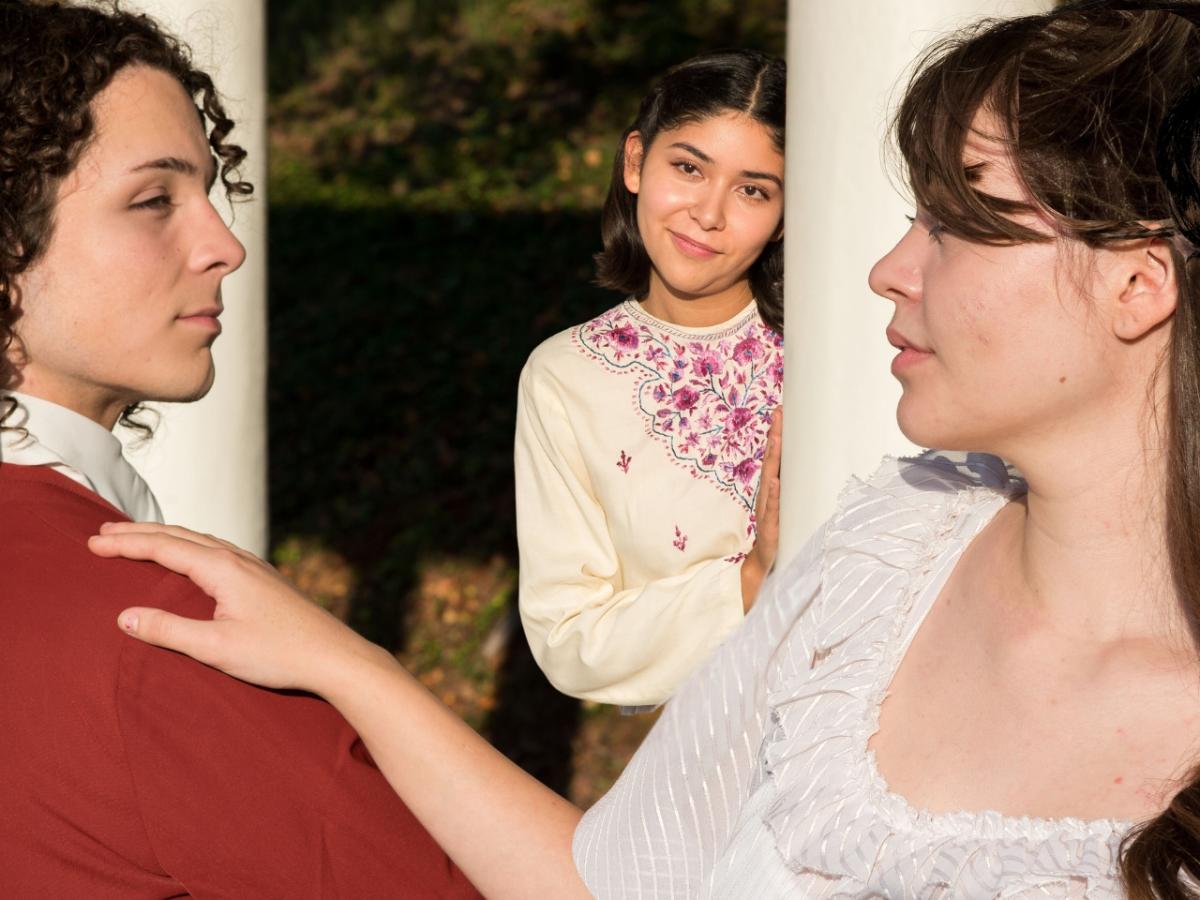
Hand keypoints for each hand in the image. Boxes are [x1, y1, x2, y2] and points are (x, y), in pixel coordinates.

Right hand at [87, 523, 391, 695]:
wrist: (335, 656)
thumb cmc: (279, 654)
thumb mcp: (217, 648)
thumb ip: (169, 631)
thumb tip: (124, 617)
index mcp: (222, 569)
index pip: (164, 548)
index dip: (126, 544)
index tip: (93, 542)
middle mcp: (238, 559)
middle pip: (180, 537)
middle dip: (139, 533)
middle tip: (103, 531)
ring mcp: (255, 567)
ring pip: (201, 540)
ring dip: (166, 536)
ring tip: (139, 538)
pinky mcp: (265, 579)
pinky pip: (218, 550)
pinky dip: (191, 546)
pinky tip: (193, 557)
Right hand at [741, 406, 781, 611]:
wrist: (764, 562)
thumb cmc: (778, 533)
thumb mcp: (786, 508)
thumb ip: (791, 490)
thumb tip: (807, 471)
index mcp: (772, 489)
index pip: (776, 458)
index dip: (777, 435)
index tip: (781, 411)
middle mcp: (767, 495)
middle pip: (771, 462)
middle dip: (775, 438)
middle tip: (779, 415)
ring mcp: (767, 510)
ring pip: (770, 480)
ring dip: (773, 459)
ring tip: (777, 439)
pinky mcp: (771, 527)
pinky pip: (772, 508)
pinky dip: (772, 495)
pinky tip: (774, 482)